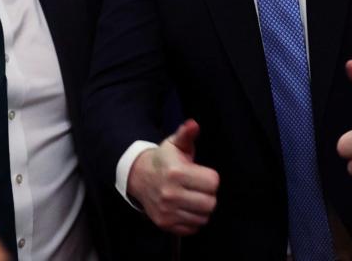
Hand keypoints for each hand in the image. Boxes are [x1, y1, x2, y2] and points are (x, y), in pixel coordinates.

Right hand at [127, 119, 218, 234]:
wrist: (139, 176)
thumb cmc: (164, 159)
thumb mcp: (175, 143)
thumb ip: (187, 134)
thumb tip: (194, 124)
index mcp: (176, 172)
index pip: (213, 182)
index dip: (210, 177)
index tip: (201, 174)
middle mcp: (170, 194)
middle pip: (210, 203)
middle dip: (208, 194)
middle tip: (198, 188)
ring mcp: (167, 211)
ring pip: (203, 217)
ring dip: (201, 208)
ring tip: (193, 197)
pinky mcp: (165, 223)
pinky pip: (192, 228)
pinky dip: (193, 220)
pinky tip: (186, 208)